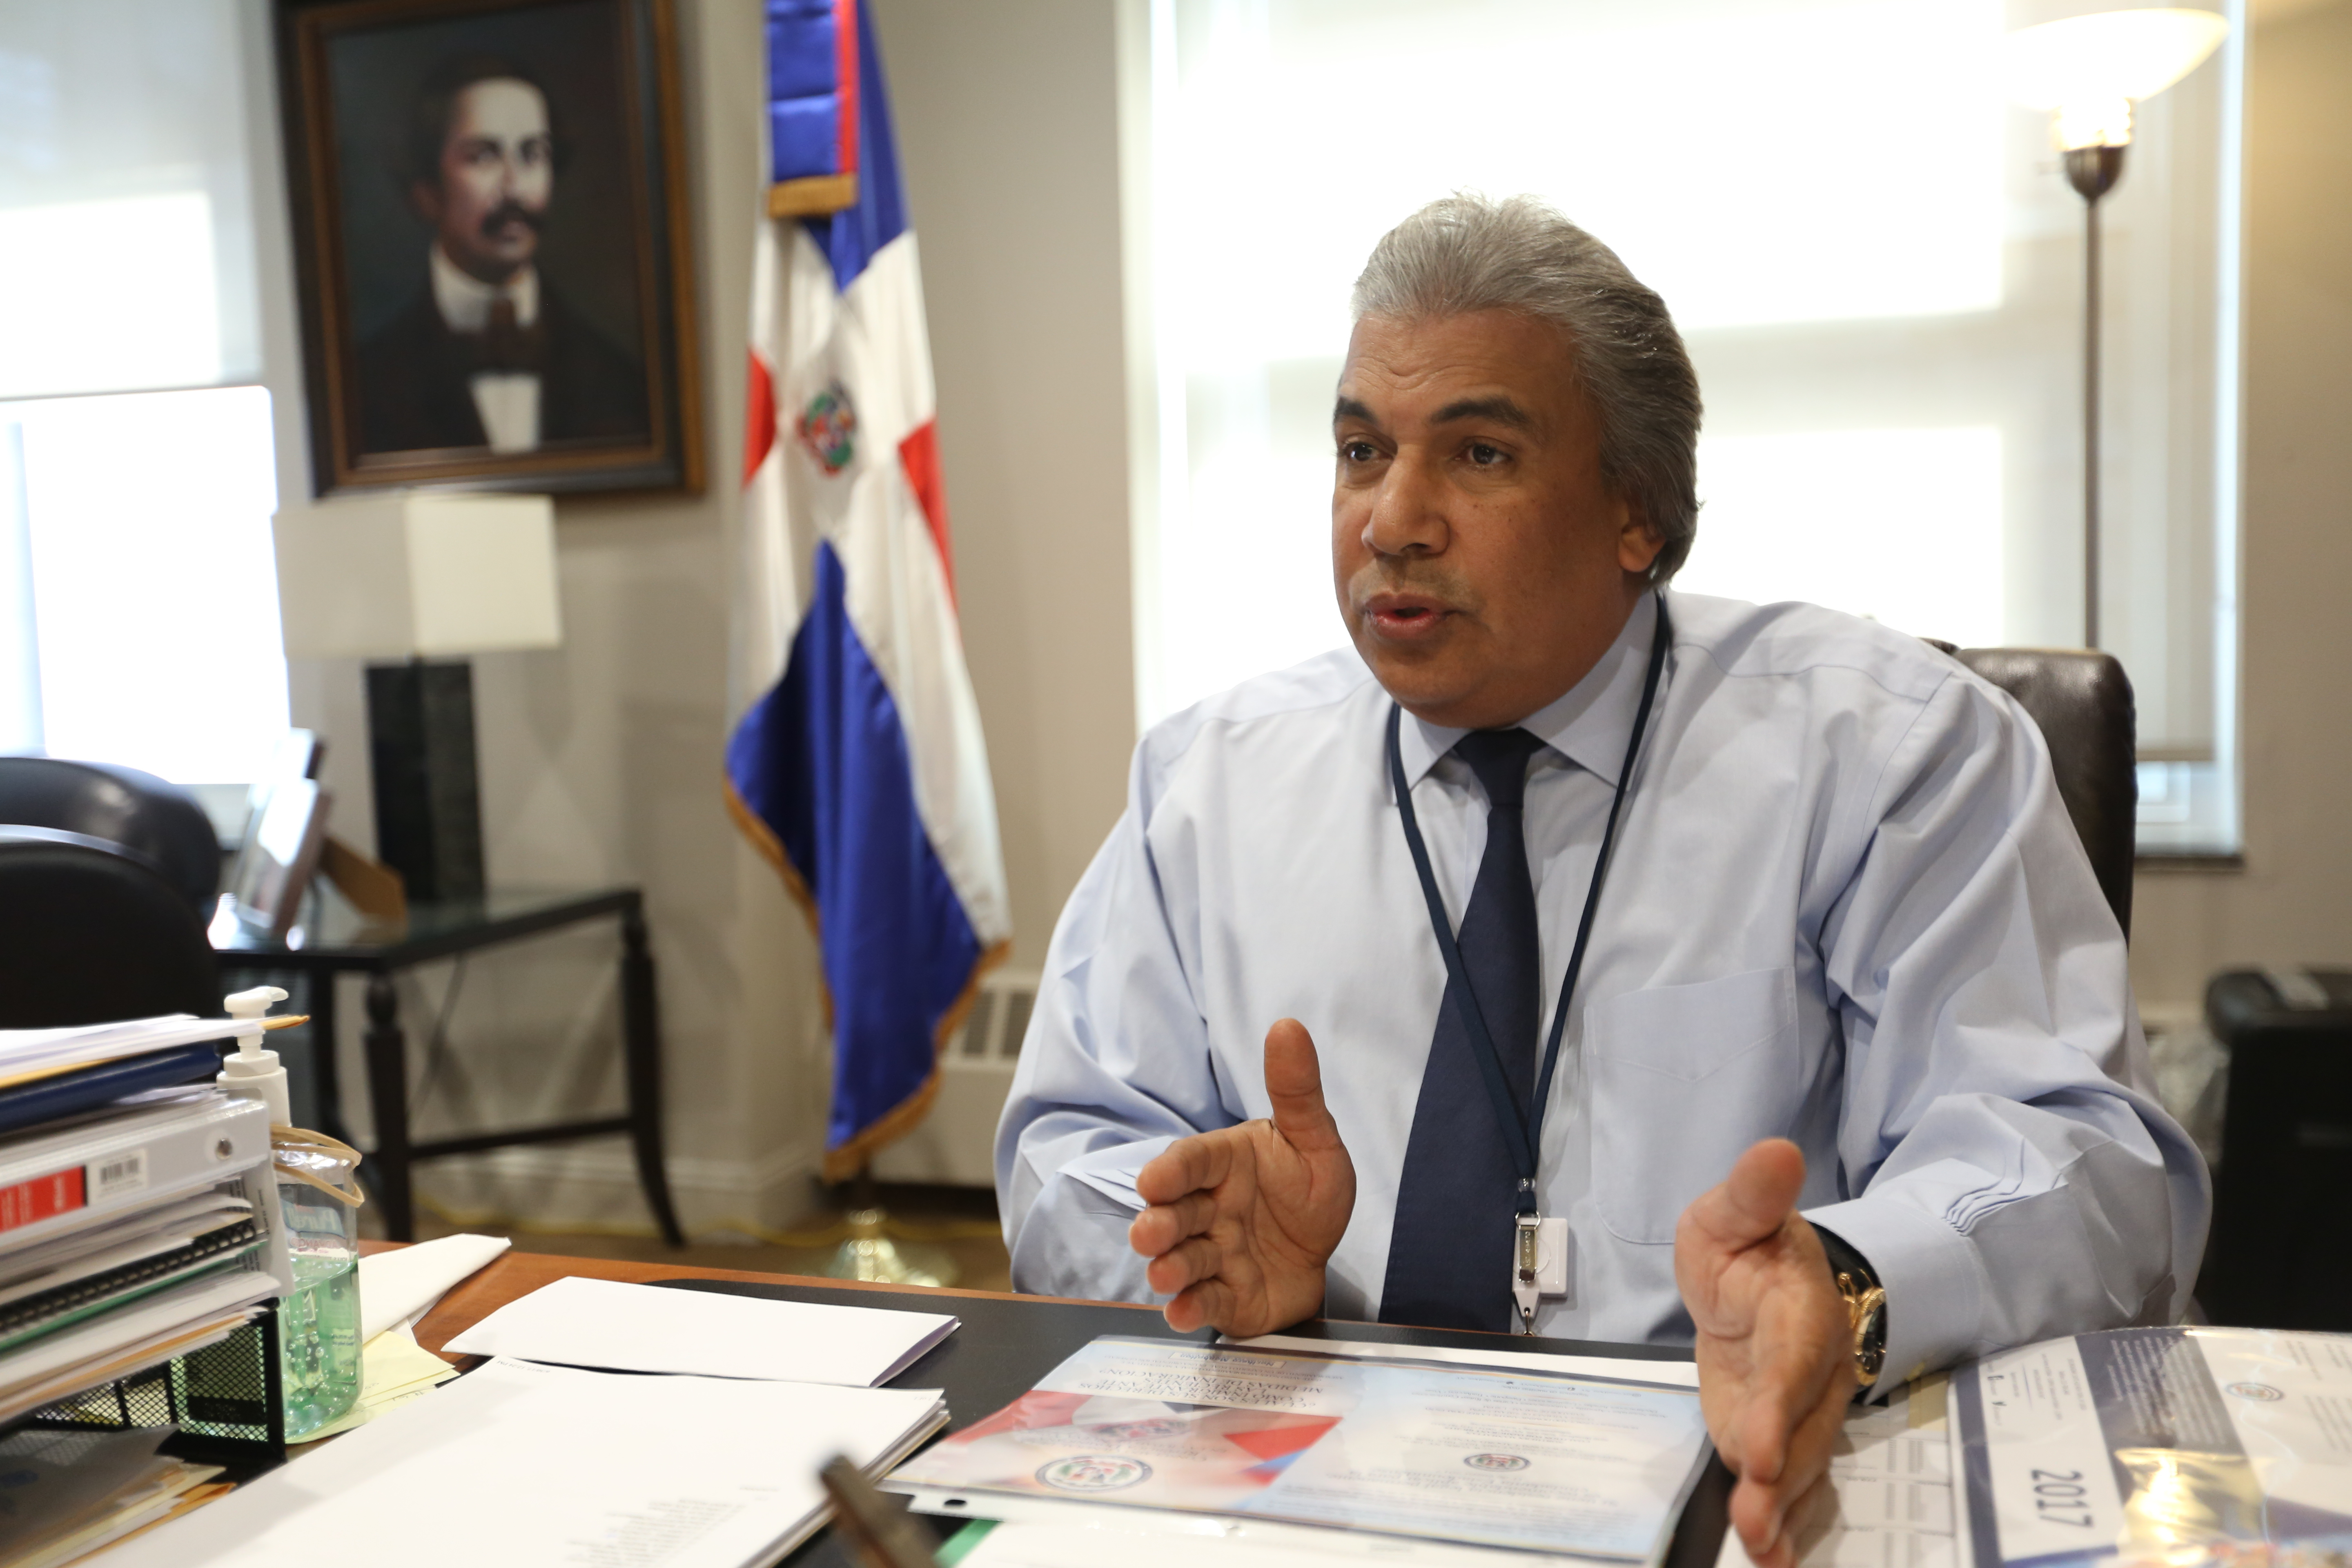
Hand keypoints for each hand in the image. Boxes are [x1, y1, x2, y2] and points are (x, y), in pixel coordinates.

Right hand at [1127, 1018, 1355, 1335]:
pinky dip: (1189, 1309)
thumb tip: (1287, 1025)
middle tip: (1150, 1232)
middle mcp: (1208, 1210)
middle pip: (1174, 1214)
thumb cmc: (1308, 1193)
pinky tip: (1183, 1310)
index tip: (1153, 1182)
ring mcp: (1211, 1255)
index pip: (1191, 1162)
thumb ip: (1297, 1091)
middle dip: (1158, 1224)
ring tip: (1165, 1274)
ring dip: (1168, 1268)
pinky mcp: (1222, 1298)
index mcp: (1223, 1166)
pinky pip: (1201, 1303)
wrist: (1323, 1255)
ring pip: (1181, 1260)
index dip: (1171, 1172)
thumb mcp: (1314, 1141)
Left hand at [1675, 1139, 1854, 1567]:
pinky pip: (1784, 1477)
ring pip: (1797, 1461)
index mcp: (1800, 1308)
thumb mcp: (1734, 1211)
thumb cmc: (1746, 1242)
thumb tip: (1775, 1150)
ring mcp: (1798, 1407)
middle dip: (1778, 1474)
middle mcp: (1811, 1367)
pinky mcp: (1777, 1433)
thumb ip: (1751, 1193)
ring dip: (1778, 1507)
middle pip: (1799, 1426)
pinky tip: (1769, 1553)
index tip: (1752, 1445)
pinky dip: (1778, 1518)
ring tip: (1761, 1548)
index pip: (1792, 1360)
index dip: (1777, 1403)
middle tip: (1752, 1514)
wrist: (1760, 1278)